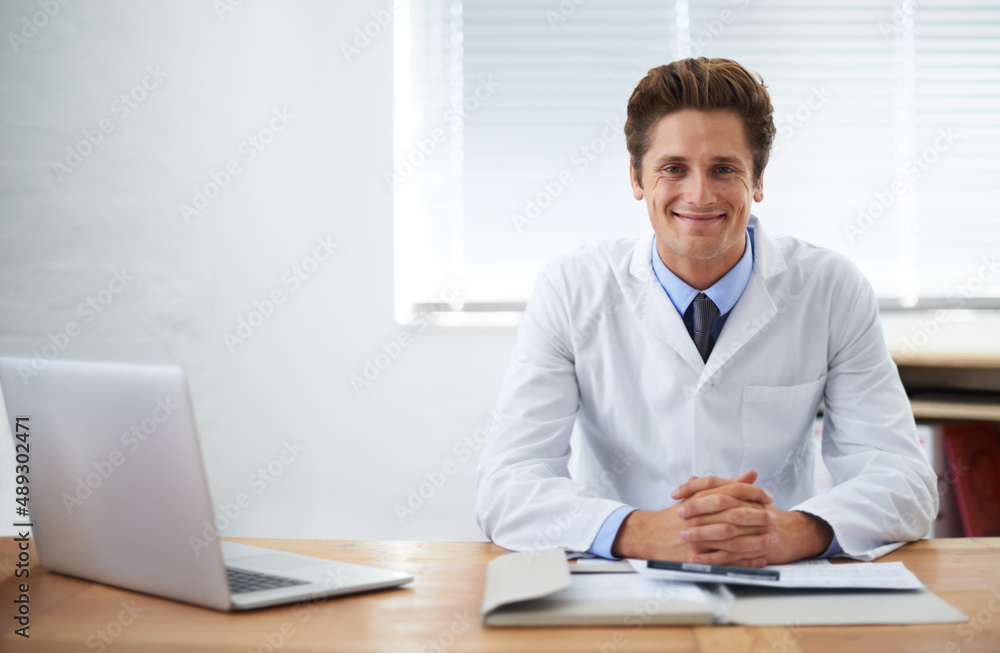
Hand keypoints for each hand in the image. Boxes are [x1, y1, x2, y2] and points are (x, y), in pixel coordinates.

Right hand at [611, 470, 776, 566]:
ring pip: (734, 539)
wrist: (650, 534)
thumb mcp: (698, 495)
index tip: (768, 497)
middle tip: (774, 518)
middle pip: (735, 514)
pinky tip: (760, 559)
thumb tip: (751, 474)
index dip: (753, 492)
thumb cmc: (677, 514)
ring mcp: (698, 538)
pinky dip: (746, 561)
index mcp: (701, 498)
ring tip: (773, 539)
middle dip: (759, 517)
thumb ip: (727, 485)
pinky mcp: (697, 556)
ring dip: (757, 540)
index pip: (732, 491)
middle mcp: (699, 516)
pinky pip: (727, 560)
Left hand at [674, 471, 834, 564]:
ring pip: (725, 529)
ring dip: (702, 534)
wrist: (790, 533)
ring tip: (683, 536)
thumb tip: (692, 478)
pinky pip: (731, 555)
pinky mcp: (755, 548)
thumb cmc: (759, 513)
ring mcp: (753, 528)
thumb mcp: (739, 497)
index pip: (714, 483)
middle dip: (697, 509)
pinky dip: (713, 558)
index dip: (694, 487)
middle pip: (720, 503)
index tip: (675, 493)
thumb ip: (716, 488)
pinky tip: (696, 559)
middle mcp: (747, 506)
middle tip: (679, 513)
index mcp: (741, 493)